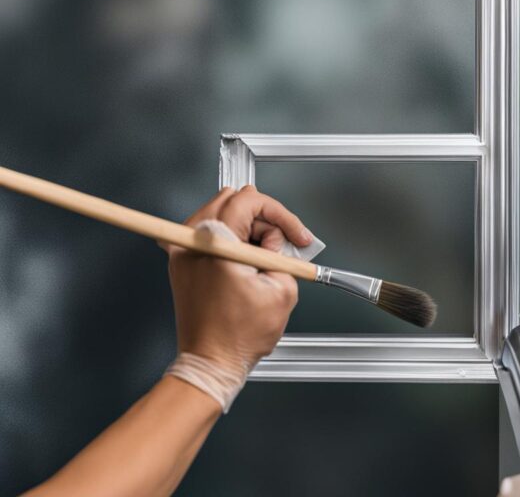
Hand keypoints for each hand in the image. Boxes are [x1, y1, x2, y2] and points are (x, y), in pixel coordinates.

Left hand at [166, 185, 312, 376]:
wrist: (210, 362)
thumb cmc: (238, 336)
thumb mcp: (282, 291)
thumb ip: (283, 254)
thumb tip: (278, 240)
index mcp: (218, 245)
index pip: (249, 200)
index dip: (280, 214)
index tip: (294, 233)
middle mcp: (193, 242)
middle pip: (232, 200)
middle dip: (263, 218)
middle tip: (281, 243)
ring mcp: (183, 251)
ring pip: (219, 212)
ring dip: (246, 226)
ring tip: (264, 255)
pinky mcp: (182, 262)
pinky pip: (207, 232)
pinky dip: (230, 237)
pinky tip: (246, 259)